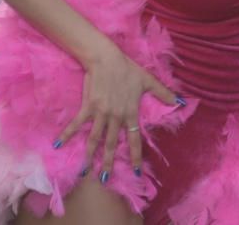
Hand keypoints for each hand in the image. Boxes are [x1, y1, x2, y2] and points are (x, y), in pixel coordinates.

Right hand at [54, 44, 178, 180]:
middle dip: (109, 163)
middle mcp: (116, 116)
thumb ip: (163, 93)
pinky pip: (76, 123)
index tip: (136, 171)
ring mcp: (100, 113)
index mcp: (130, 113)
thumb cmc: (128, 69)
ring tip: (85, 170)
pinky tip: (58, 145)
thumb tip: (179, 101)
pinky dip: (67, 134)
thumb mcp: (148, 81)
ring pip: (95, 138)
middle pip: (112, 144)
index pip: (134, 139)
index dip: (136, 156)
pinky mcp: (88, 107)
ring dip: (90, 155)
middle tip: (105, 180)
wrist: (107, 59)